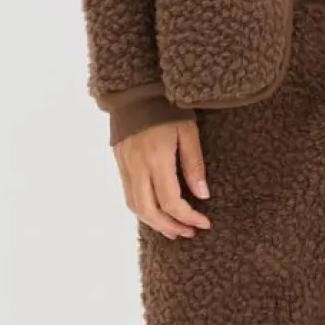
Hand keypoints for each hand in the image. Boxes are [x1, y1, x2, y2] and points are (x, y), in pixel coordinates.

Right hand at [114, 117, 211, 238]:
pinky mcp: (119, 163)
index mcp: (157, 159)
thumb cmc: (168, 109)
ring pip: (135, 206)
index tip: (204, 223)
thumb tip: (202, 195)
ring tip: (173, 229)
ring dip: (154, 223)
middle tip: (188, 232)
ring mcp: (125, 166)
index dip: (188, 217)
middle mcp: (137, 166)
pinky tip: (157, 212)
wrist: (136, 92)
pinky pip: (129, 194)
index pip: (171, 201)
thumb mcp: (188, 132)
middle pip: (149, 211)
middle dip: (169, 227)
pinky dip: (143, 209)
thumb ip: (194, 165)